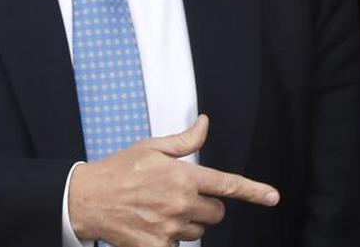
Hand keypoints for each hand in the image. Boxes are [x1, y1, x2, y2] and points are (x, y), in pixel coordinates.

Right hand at [67, 114, 279, 246]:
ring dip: (189, 223)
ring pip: (199, 231)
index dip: (254, 191)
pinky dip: (171, 239)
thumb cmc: (118, 171)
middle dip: (206, 205)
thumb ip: (185, 141)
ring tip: (161, 210)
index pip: (227, 185)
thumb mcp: (152, 148)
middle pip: (216, 213)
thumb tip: (205, 124)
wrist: (87, 199)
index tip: (272, 197)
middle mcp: (180, 203)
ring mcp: (170, 228)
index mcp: (183, 177)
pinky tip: (154, 227)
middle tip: (181, 197)